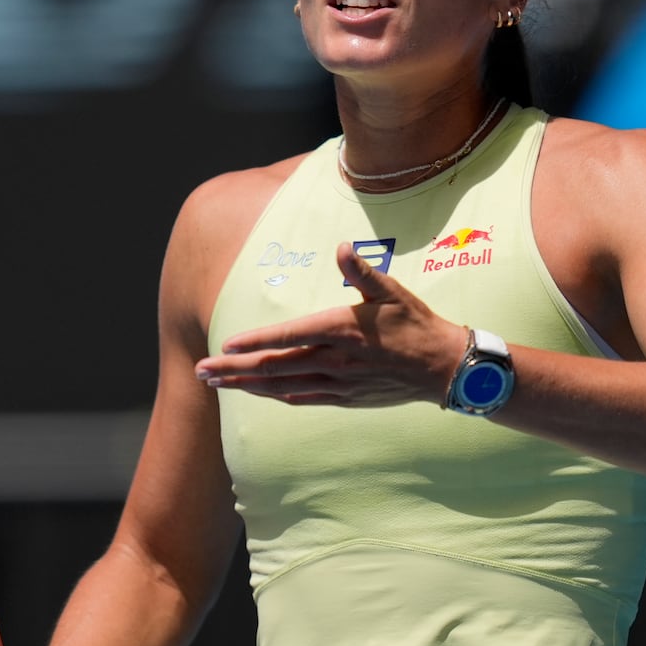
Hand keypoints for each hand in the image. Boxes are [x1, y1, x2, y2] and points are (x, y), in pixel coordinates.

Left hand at [195, 241, 463, 406]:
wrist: (444, 368)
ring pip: (281, 386)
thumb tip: (342, 247)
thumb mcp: (392, 291)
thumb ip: (362, 271)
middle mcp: (334, 360)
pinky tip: (258, 393)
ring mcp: (338, 383)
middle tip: (201, 370)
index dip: (254, 342)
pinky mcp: (345, 397)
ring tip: (217, 383)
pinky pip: (302, 398)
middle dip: (233, 369)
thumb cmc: (416, 324)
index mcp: (340, 330)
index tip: (226, 343)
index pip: (287, 337)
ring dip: (246, 385)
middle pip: (273, 366)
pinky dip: (276, 396)